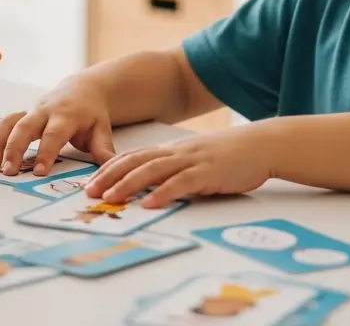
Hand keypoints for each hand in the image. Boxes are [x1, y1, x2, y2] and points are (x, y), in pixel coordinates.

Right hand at [0, 80, 115, 175]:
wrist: (82, 89)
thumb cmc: (92, 114)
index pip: (53, 134)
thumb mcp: (102, 129)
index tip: (38, 172)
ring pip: (7, 122)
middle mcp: (44, 111)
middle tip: (8, 171)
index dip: (45, 152)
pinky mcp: (20, 114)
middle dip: (14, 148)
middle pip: (25, 127)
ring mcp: (29, 111)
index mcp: (66, 115)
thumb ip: (103, 148)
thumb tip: (110, 168)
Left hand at [85, 126, 271, 207]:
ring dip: (128, 184)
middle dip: (109, 176)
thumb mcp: (194, 161)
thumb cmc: (227, 156)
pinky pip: (182, 182)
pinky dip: (163, 193)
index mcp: (171, 150)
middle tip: (89, 192)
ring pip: (153, 170)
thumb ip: (174, 171)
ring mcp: (191, 161)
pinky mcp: (208, 172)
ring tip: (110, 198)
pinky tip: (150, 204)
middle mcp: (176, 153)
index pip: (132, 156)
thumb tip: (150, 190)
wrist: (260, 145)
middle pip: (135, 161)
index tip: (90, 183)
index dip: (108, 168)